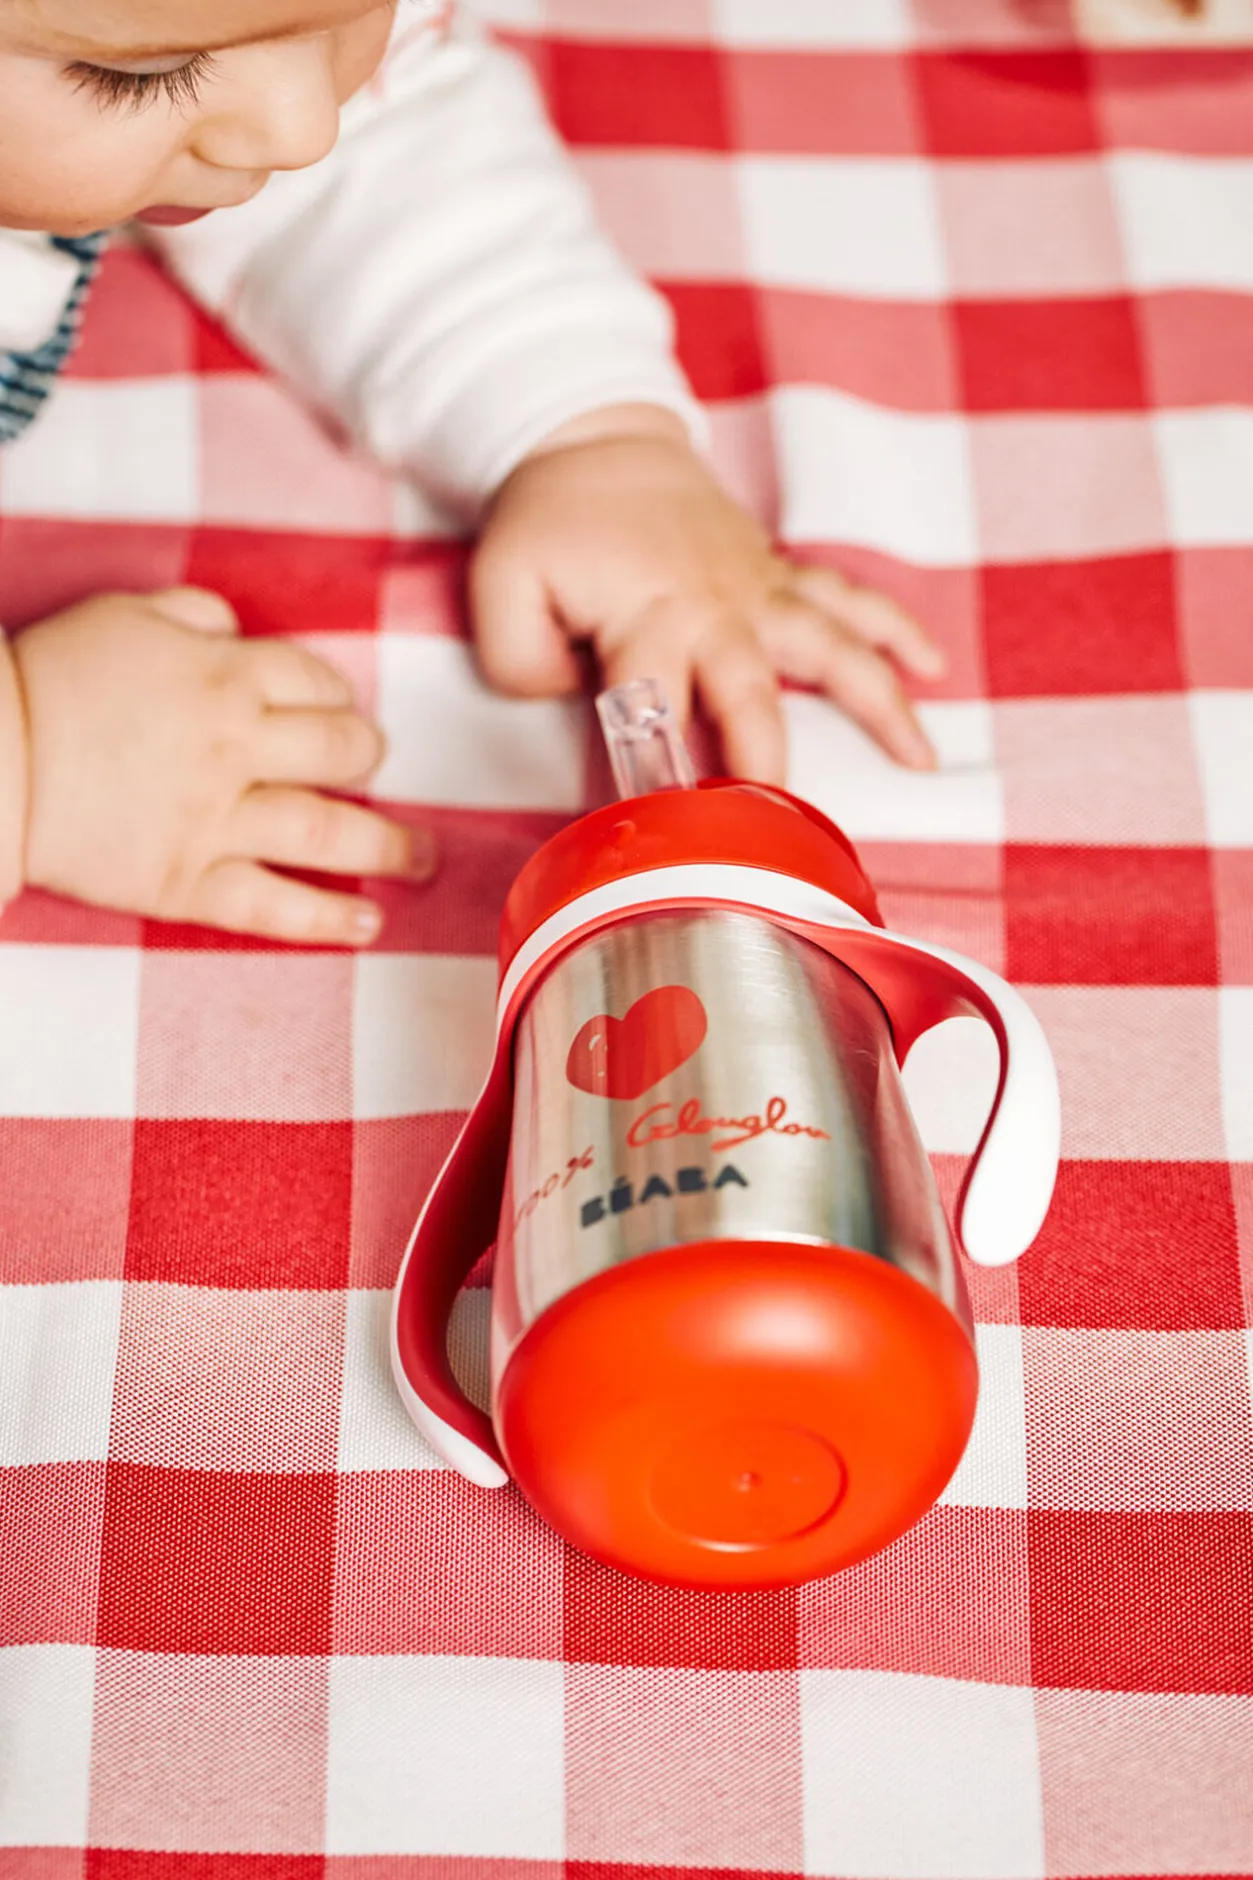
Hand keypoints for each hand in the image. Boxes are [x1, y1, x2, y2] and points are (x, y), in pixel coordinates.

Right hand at [11, 588, 431, 943]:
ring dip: (389, 848)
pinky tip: (370, 922)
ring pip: (327, 834)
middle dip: (368, 758)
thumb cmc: (51, 678)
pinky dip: (327, 918)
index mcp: (226, 676)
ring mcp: (217, 822)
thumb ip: (195, 617)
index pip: (314, 682)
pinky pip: (273, 907)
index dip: (335, 694)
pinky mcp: (187, 884)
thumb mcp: (125, 616)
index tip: (340, 707)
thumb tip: (237, 633)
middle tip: (375, 766)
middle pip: (340, 753)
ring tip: (422, 860)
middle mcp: (237, 749)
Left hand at [470, 408, 944, 782]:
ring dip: (880, 701)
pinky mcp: (779, 576)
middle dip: (768, 759)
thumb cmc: (551, 522)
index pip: (655, 707)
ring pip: (833, 645)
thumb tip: (570, 700)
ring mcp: (758, 589)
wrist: (598, 442)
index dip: (660, 768)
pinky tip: (931, 667)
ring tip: (920, 758)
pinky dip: (895, 629)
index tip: (672, 822)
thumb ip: (521, 659)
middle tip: (781, 824)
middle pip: (754, 694)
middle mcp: (716, 607)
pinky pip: (848, 599)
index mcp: (646, 614)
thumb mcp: (501, 585)